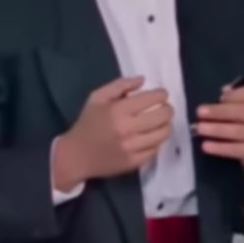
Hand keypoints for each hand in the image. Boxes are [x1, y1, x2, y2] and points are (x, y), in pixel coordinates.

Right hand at [54, 76, 172, 189]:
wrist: (76, 156)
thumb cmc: (88, 123)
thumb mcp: (97, 97)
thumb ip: (120, 85)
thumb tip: (143, 80)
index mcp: (119, 110)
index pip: (153, 98)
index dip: (161, 94)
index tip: (161, 95)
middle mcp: (127, 129)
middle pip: (163, 116)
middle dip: (168, 108)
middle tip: (164, 108)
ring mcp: (132, 148)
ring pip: (164, 133)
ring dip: (166, 125)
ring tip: (161, 122)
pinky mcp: (134, 162)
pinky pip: (156, 149)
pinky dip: (157, 141)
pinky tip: (152, 136)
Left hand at [195, 84, 243, 181]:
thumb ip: (238, 98)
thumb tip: (222, 93)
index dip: (231, 96)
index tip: (216, 99)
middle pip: (241, 112)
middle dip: (218, 112)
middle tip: (200, 112)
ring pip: (237, 131)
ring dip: (216, 129)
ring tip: (200, 128)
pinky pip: (236, 149)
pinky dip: (220, 148)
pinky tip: (206, 146)